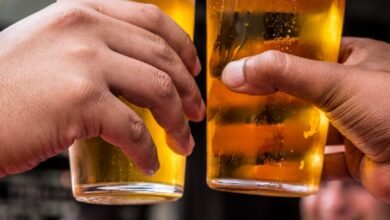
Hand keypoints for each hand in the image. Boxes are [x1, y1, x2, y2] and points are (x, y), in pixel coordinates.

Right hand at [0, 0, 204, 175]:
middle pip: (162, 57)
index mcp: (82, 12)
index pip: (151, 19)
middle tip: (196, 113)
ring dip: (178, 121)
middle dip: (188, 90)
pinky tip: (149, 162)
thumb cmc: (5, 86)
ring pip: (158, 90)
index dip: (183, 46)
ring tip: (183, 141)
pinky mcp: (80, 100)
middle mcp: (85, 28)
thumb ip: (91, 49)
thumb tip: (133, 74)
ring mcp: (83, 62)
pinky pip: (132, 129)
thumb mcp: (51, 46)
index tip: (194, 70)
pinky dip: (148, 150)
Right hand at [222, 37, 389, 201]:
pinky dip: (299, 165)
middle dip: (273, 100)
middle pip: (302, 93)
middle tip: (241, 101)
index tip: (245, 66)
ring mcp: (353, 125)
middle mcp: (352, 92)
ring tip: (250, 133)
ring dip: (283, 134)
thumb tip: (238, 72)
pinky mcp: (355, 158)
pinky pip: (319, 161)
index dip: (274, 60)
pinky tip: (277, 165)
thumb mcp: (336, 82)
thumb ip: (285, 75)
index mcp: (353, 60)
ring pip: (309, 129)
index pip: (305, 54)